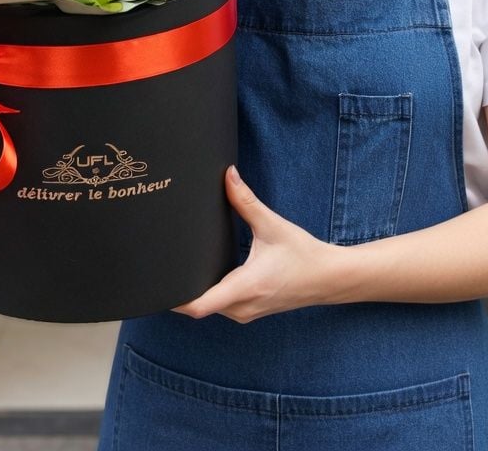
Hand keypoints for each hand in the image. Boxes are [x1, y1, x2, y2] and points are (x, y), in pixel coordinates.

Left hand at [172, 165, 338, 322]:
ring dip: (192, 291)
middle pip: (197, 306)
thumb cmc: (303, 254)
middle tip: (159, 265)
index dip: (175, 297)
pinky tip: (199, 273)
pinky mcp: (248, 310)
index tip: (158, 282)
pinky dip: (206, 293)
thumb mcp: (273, 225)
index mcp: (247, 286)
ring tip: (175, 267)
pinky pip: (218, 306)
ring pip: (207, 307)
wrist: (328, 278)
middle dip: (178, 288)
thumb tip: (227, 175)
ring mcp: (245, 312)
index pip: (199, 305)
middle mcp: (243, 306)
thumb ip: (246, 201)